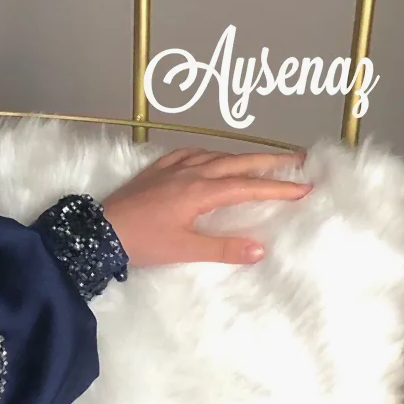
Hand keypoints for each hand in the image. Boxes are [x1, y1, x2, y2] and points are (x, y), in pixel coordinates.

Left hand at [102, 146, 311, 266]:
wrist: (99, 230)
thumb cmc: (142, 242)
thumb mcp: (184, 249)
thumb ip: (223, 249)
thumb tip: (260, 249)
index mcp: (201, 190)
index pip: (249, 185)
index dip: (278, 187)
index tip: (305, 187)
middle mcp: (191, 172)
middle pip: (238, 161)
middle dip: (270, 160)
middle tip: (298, 159)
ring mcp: (172, 167)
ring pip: (216, 155)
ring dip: (242, 156)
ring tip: (261, 160)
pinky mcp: (156, 169)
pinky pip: (190, 153)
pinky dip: (209, 153)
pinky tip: (210, 157)